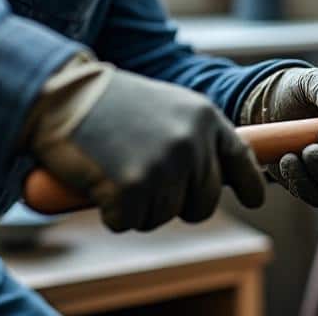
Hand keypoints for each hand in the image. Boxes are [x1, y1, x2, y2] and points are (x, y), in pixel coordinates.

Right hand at [26, 54, 264, 230]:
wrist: (62, 95)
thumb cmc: (110, 103)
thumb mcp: (167, 108)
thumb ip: (195, 137)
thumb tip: (220, 177)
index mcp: (204, 118)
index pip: (241, 160)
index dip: (250, 184)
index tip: (255, 200)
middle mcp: (192, 143)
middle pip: (202, 203)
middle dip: (177, 205)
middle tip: (145, 183)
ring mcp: (163, 167)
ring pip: (162, 217)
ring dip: (138, 206)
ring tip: (116, 169)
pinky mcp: (132, 191)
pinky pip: (128, 223)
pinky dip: (111, 213)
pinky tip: (99, 182)